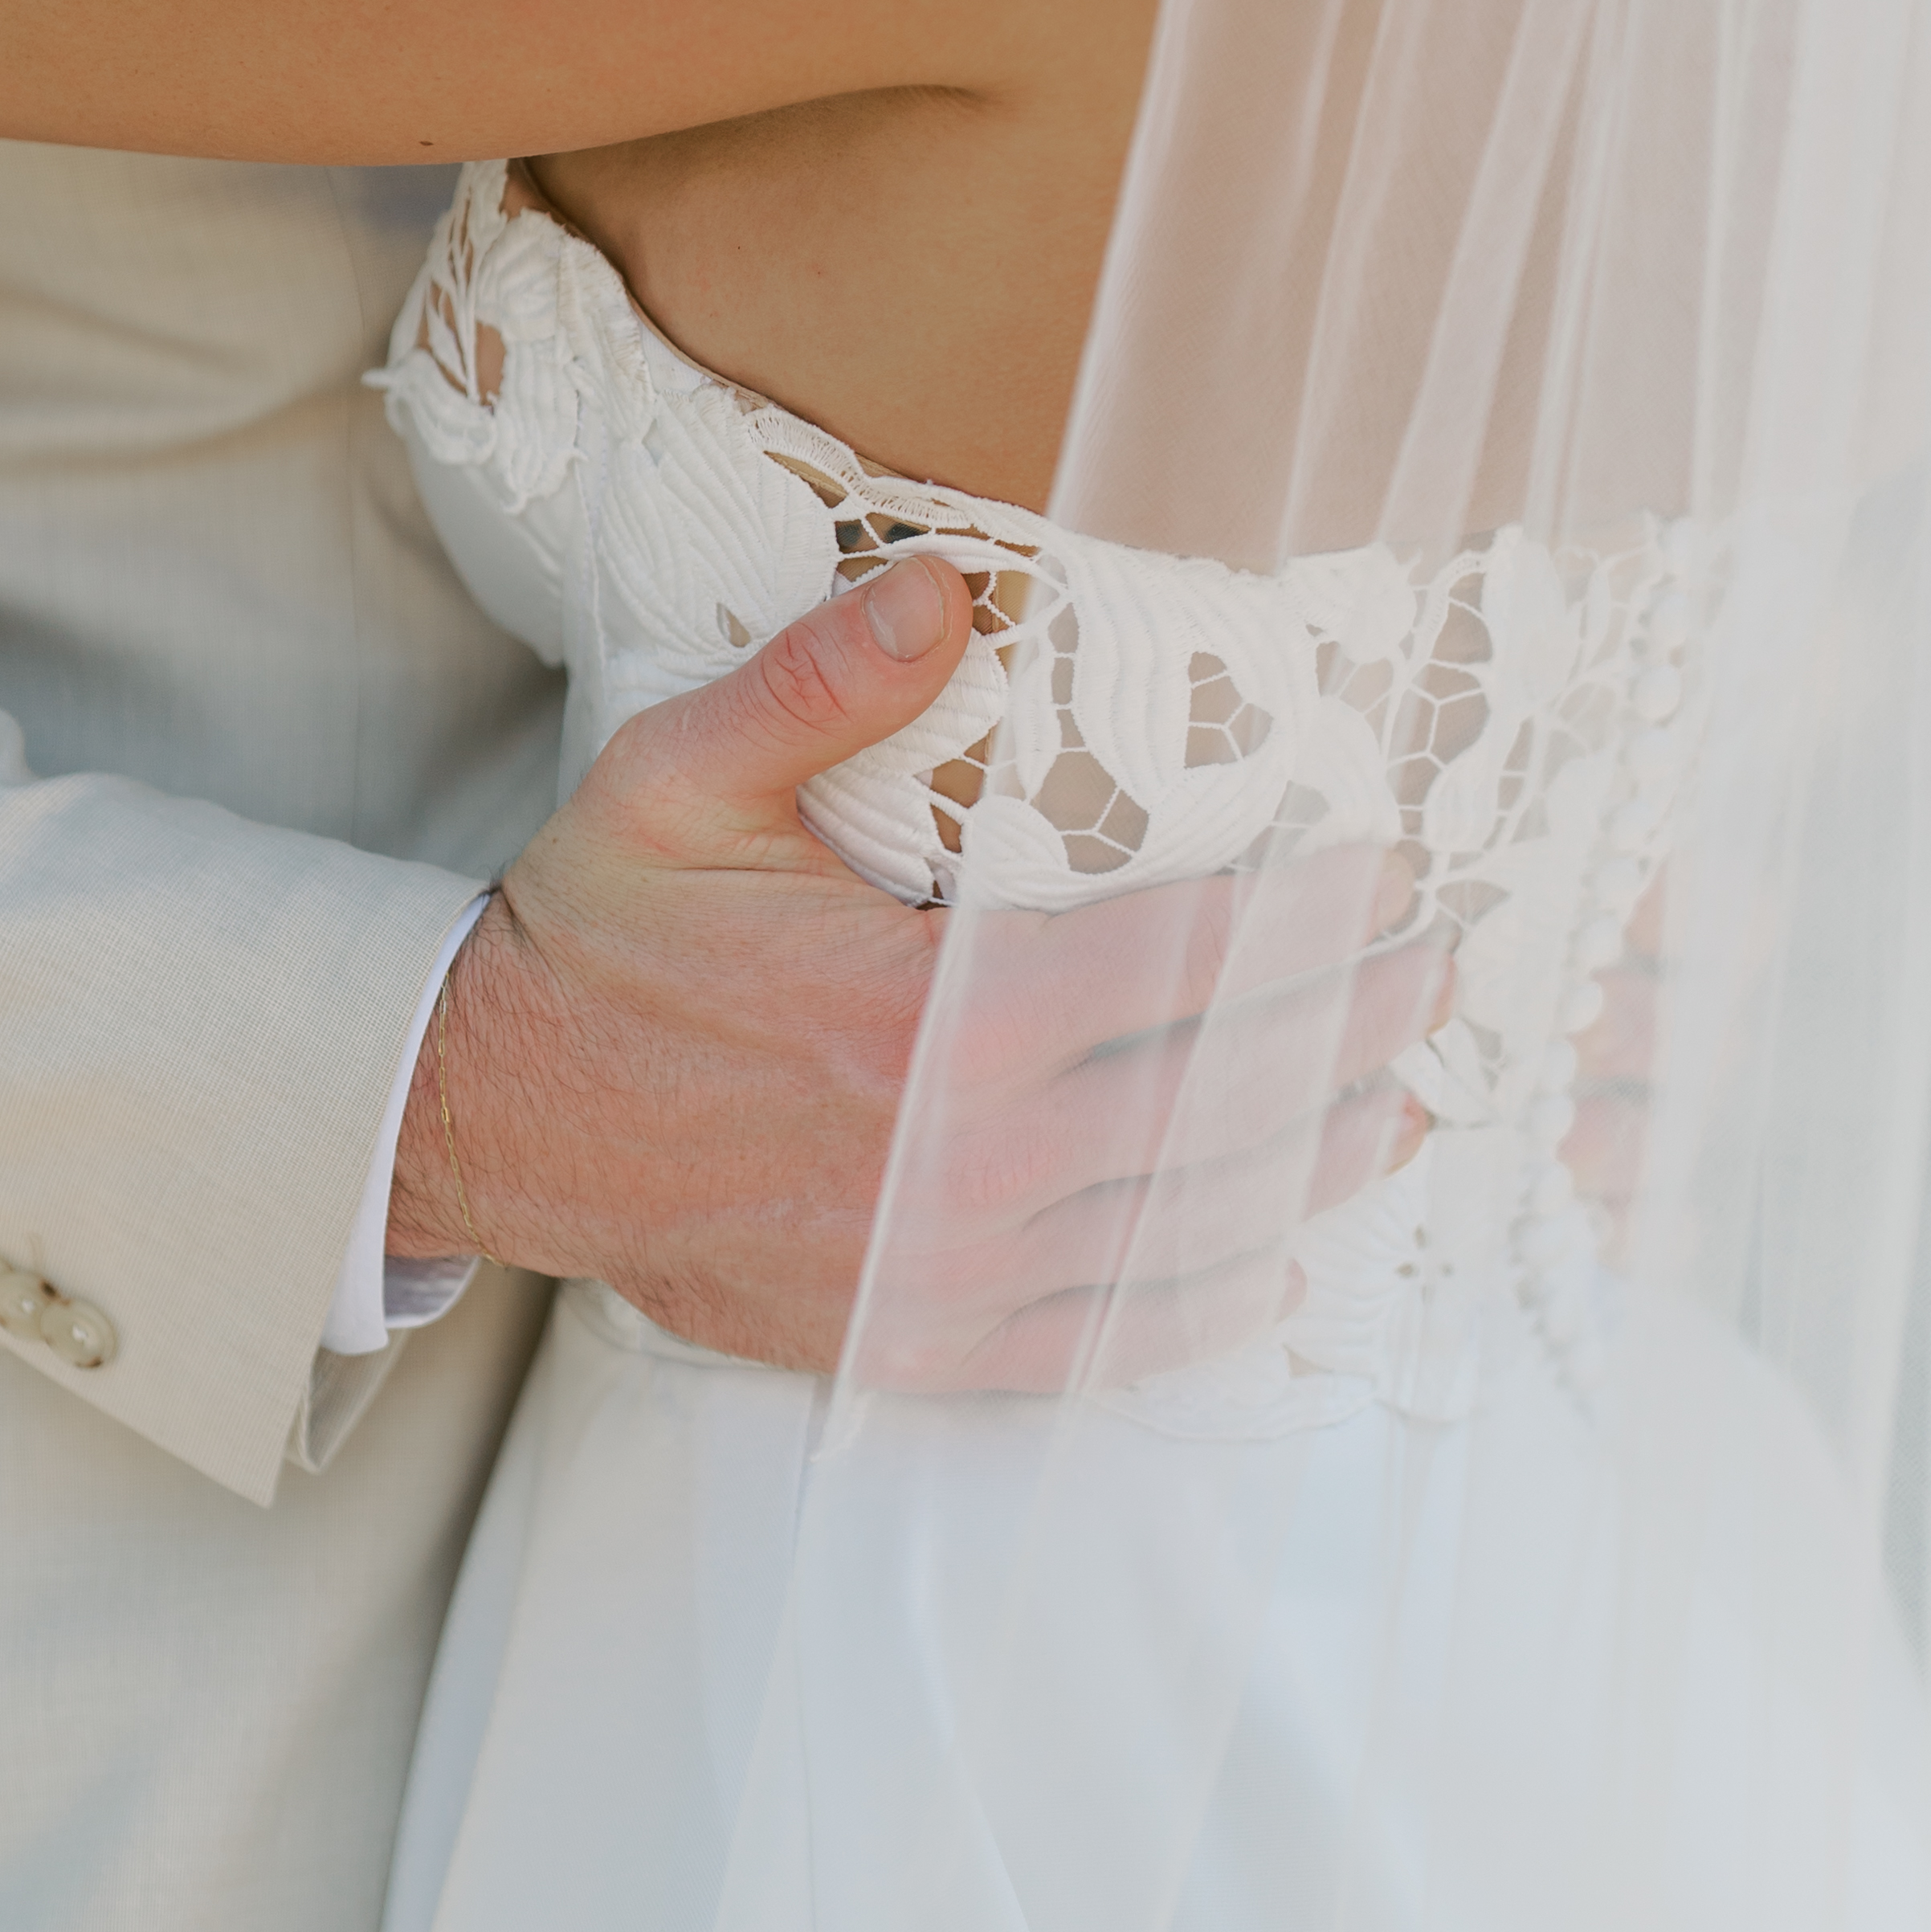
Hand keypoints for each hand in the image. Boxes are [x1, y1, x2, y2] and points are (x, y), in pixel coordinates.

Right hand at [401, 553, 1453, 1390]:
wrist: (485, 1122)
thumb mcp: (677, 776)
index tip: (1390, 875)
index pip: (1176, 964)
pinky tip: (1278, 1261)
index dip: (1305, 921)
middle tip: (1444, 980)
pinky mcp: (911, 1343)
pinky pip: (1099, 1339)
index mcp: (921, 1020)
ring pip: (1183, 1229)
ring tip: (1411, 1105)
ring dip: (1314, 1167)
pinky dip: (1204, 1303)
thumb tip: (948, 588)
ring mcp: (939, 1273)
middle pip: (1215, 1100)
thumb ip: (818, 684)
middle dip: (1350, 1037)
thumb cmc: (599, 937)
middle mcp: (954, 1164)